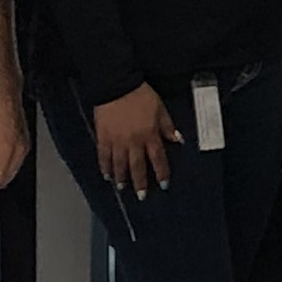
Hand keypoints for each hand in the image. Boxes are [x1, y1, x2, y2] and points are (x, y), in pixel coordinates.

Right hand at [95, 83, 179, 200]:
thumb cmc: (141, 95)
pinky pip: (103, 156)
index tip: (164, 184)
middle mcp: (134, 141)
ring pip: (119, 164)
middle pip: (137, 166)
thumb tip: (178, 140)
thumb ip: (168, 126)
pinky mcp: (103, 136)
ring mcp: (117, 140)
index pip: (157, 158)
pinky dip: (105, 167)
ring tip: (122, 188)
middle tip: (141, 196)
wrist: (117, 85)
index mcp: (150, 134)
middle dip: (140, 182)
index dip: (161, 172)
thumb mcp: (160, 108)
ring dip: (121, 177)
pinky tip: (106, 175)